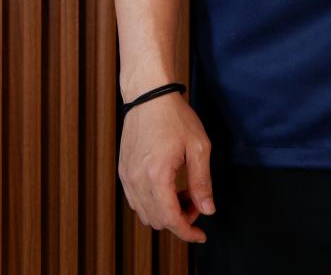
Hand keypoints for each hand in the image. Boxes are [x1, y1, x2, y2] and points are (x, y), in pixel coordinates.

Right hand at [118, 93, 215, 242]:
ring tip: (184, 192)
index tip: (201, 235)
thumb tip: (207, 209)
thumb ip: (202, 181)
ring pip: (145, 214)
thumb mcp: (198, 146)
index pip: (170, 219)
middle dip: (180, 219)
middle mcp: (137, 181)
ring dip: (165, 212)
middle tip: (196, 200)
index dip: (187, 232)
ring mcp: (127, 177)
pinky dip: (153, 203)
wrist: (149, 95)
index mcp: (157, 176)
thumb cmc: (175, 116)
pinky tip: (168, 187)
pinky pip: (136, 201)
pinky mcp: (123, 172)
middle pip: (157, 221)